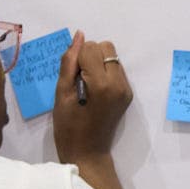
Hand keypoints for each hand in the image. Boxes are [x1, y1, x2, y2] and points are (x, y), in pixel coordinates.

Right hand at [53, 32, 132, 163]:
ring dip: (97, 64)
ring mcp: (126, 89)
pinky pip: (116, 69)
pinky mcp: (128, 93)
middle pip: (105, 48)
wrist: (88, 152)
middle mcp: (120, 84)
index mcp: (103, 85)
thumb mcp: (62, 93)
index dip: (76, 58)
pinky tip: (95, 91)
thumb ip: (69, 62)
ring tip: (87, 87)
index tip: (71, 78)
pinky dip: (104, 73)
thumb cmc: (68, 127)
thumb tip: (79, 35)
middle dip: (89, 57)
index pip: (90, 49)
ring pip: (112, 57)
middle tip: (79, 80)